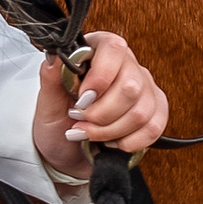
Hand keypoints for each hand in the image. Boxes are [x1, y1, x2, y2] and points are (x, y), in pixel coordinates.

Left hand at [32, 31, 168, 183]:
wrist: (66, 154)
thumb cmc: (57, 123)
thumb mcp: (47, 102)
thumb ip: (50, 78)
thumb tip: (56, 56)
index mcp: (99, 51)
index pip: (113, 48)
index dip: (99, 77)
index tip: (81, 100)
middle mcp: (126, 65)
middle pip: (130, 86)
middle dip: (101, 113)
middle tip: (80, 120)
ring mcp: (145, 89)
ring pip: (141, 112)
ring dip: (110, 131)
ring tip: (90, 133)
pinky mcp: (155, 113)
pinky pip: (152, 128)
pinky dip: (127, 142)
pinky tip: (111, 141)